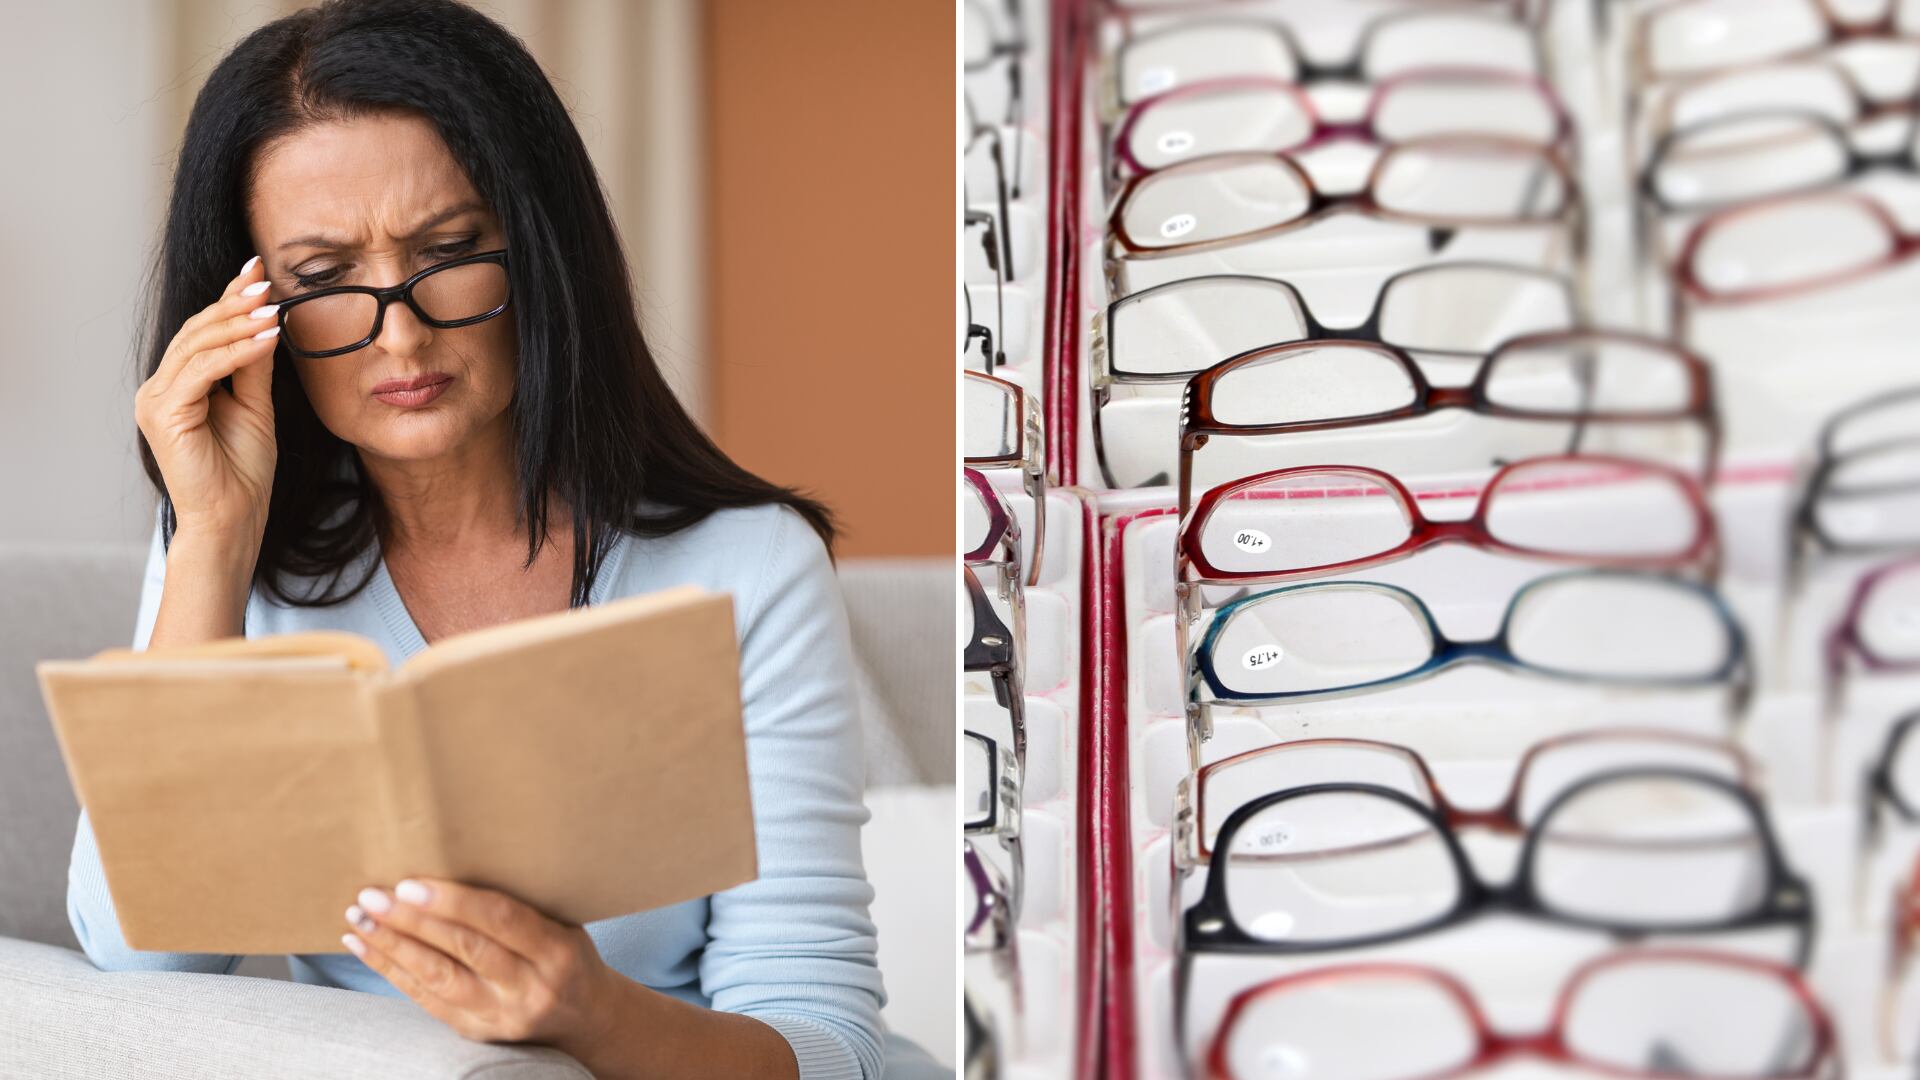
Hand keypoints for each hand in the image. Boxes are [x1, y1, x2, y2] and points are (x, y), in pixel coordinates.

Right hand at [134, 254, 281, 539]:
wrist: (233, 518)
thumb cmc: (242, 471)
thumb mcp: (254, 406)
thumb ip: (252, 367)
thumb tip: (267, 321)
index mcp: (177, 386)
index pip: (203, 333)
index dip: (228, 300)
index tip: (256, 270)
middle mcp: (159, 388)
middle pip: (196, 332)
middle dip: (233, 304)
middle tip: (265, 281)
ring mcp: (156, 400)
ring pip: (198, 346)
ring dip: (238, 323)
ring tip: (272, 305)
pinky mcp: (164, 412)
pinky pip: (203, 370)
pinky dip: (237, 351)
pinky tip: (266, 337)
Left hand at [342, 877, 617, 1049]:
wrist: (585, 1016)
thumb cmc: (568, 953)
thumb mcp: (564, 923)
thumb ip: (522, 902)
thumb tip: (456, 857)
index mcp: (558, 951)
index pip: (501, 921)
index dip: (454, 902)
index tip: (410, 883)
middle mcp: (531, 987)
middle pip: (464, 949)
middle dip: (412, 921)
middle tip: (372, 895)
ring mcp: (502, 1015)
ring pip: (439, 977)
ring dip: (393, 946)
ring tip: (359, 919)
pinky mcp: (477, 1031)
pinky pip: (427, 1000)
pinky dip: (392, 971)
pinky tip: (366, 947)